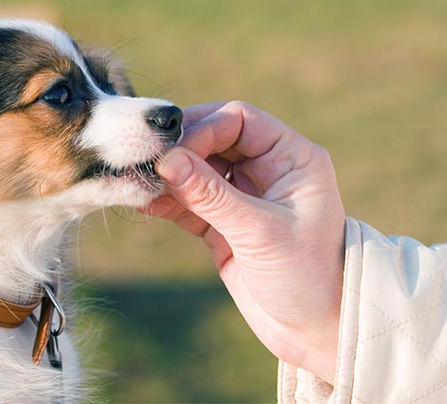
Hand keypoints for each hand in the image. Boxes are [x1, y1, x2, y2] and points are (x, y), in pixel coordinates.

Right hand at [145, 101, 344, 383]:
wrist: (315, 332)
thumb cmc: (307, 277)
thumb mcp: (260, 231)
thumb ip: (212, 195)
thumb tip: (167, 160)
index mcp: (292, 158)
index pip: (239, 121)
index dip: (203, 129)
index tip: (172, 153)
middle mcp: (266, 170)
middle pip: (212, 140)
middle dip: (178, 150)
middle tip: (144, 160)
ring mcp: (242, 197)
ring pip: (196, 170)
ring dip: (168, 176)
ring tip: (137, 183)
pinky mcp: (223, 224)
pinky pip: (188, 202)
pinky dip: (167, 201)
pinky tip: (143, 203)